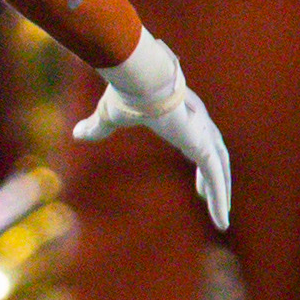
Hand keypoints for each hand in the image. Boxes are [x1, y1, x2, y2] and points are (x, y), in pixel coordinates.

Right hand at [72, 32, 231, 228]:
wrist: (139, 77)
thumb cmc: (126, 91)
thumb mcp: (109, 115)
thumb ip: (98, 127)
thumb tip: (77, 133)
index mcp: (181, 114)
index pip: (197, 140)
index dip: (199, 159)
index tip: (198, 181)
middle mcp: (198, 122)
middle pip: (214, 155)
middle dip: (214, 179)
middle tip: (210, 198)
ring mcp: (202, 133)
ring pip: (219, 169)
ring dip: (221, 194)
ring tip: (222, 222)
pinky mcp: (201, 144)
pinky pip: (215, 176)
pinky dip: (220, 198)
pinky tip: (221, 221)